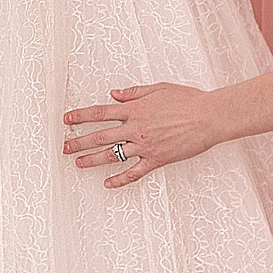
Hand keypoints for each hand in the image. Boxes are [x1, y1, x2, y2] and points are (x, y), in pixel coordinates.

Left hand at [61, 82, 221, 187]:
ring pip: (112, 155)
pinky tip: (108, 184)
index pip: (100, 112)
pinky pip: (134, 172)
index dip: (81, 116)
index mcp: (135, 109)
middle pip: (100, 136)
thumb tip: (113, 94)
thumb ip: (133, 93)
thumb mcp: (158, 89)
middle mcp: (136, 128)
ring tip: (79, 163)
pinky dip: (120, 180)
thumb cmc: (187, 100)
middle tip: (64, 147)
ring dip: (93, 159)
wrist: (207, 117)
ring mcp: (145, 146)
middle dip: (79, 141)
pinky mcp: (156, 159)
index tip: (67, 119)